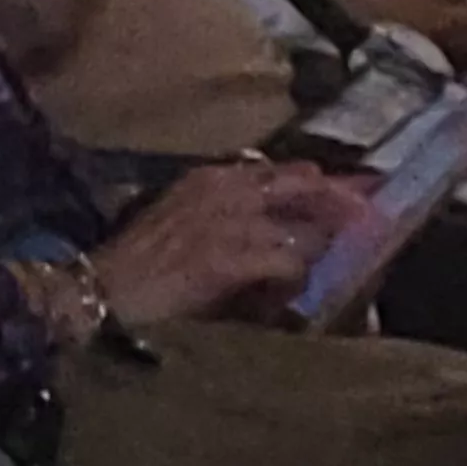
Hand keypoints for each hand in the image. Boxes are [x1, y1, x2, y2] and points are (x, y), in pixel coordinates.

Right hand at [92, 160, 373, 329]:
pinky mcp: (228, 258)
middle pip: (304, 187)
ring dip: (316, 253)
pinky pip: (287, 264)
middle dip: (339, 205)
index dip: (326, 184)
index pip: (284, 170)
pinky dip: (294, 281)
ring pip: (303, 229)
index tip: (359, 195)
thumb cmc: (140, 263)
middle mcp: (222, 189)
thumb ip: (228, 211)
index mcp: (209, 177)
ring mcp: (226, 222)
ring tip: (323, 273)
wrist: (100, 292)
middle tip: (366, 222)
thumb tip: (281, 223)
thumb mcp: (182, 218)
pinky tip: (285, 295)